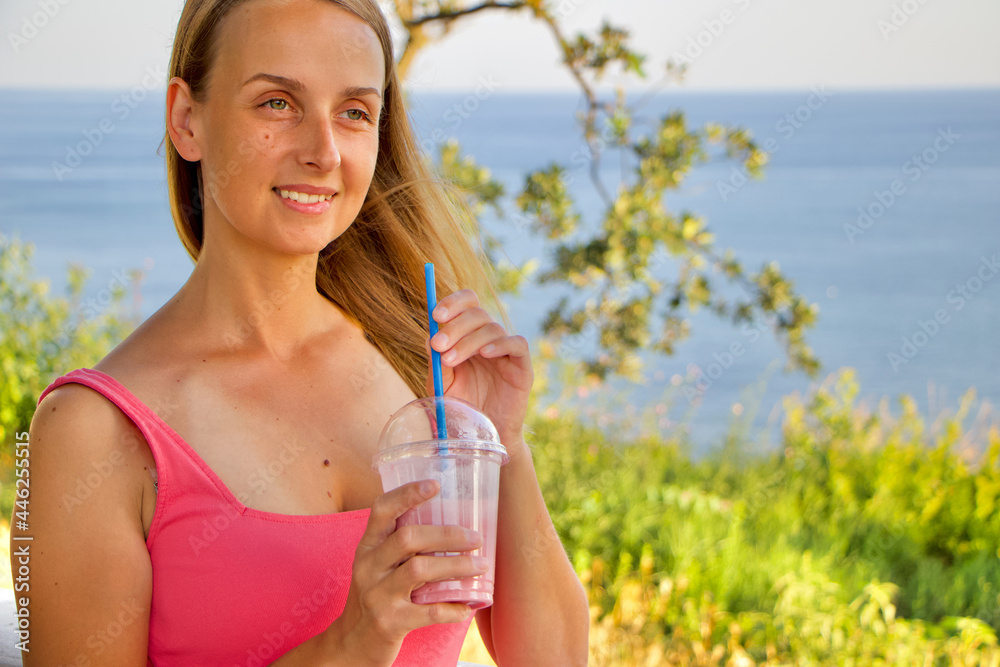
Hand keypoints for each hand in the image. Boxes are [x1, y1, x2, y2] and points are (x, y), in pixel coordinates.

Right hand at [329, 480, 486, 665]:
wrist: (352, 643)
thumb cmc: (377, 594)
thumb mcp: (379, 564)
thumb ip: (403, 544)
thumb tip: (455, 520)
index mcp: (367, 546)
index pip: (381, 510)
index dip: (407, 494)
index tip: (435, 484)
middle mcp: (368, 567)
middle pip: (408, 538)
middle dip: (448, 535)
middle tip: (476, 538)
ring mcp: (377, 596)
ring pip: (420, 570)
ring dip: (457, 566)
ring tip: (482, 566)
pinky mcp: (389, 623)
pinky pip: (428, 612)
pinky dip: (453, 608)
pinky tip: (468, 606)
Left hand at [425, 289, 532, 456]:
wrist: (482, 435)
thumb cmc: (461, 408)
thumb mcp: (441, 384)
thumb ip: (436, 361)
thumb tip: (429, 336)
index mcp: (468, 335)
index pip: (467, 303)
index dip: (454, 302)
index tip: (436, 314)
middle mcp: (488, 338)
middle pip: (477, 313)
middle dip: (454, 326)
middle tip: (438, 344)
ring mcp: (506, 351)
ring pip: (492, 328)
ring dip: (468, 341)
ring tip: (451, 360)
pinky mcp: (522, 366)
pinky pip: (517, 344)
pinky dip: (501, 344)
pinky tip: (486, 354)